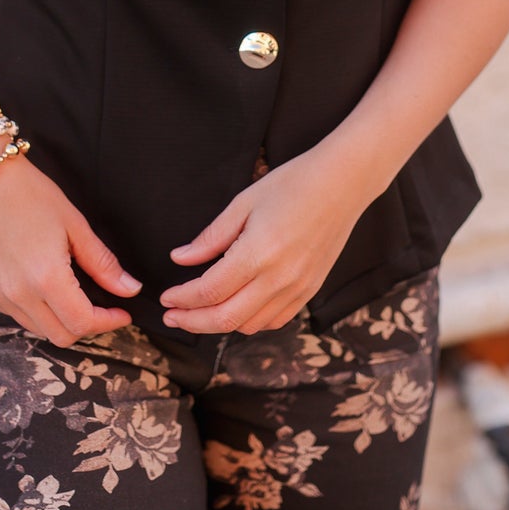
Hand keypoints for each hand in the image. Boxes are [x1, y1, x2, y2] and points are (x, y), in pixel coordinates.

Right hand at [0, 155, 141, 346]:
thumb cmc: (30, 195)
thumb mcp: (75, 225)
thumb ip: (102, 263)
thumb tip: (129, 288)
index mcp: (46, 277)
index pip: (82, 323)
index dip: (108, 323)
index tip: (121, 313)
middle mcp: (18, 293)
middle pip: (61, 335)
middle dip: (87, 327)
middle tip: (102, 309)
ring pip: (38, 329)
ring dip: (60, 320)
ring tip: (73, 296)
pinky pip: (15, 314)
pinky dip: (35, 310)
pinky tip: (42, 285)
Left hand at [158, 147, 365, 334]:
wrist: (342, 184)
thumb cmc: (292, 184)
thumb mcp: (243, 203)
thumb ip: (211, 237)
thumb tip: (179, 259)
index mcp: (258, 253)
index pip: (209, 291)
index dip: (182, 299)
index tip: (166, 297)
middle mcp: (279, 278)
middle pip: (225, 319)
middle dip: (192, 322)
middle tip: (171, 317)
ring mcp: (297, 288)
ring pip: (249, 325)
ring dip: (219, 324)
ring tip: (199, 313)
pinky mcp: (309, 291)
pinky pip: (274, 321)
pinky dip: (249, 322)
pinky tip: (235, 309)